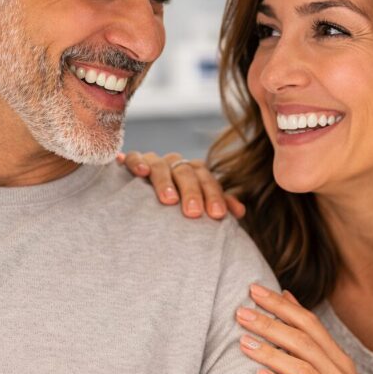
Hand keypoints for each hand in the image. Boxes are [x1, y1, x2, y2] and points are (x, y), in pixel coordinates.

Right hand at [116, 151, 244, 219]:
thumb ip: (218, 206)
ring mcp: (154, 162)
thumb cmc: (177, 209)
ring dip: (165, 182)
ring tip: (168, 200)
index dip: (214, 195)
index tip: (218, 215)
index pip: (207, 180)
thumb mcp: (197, 206)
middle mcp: (176, 164)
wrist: (142, 202)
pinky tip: (141, 172)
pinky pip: (134, 158)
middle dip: (192, 192)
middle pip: (187, 173)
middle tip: (193, 213)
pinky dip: (137, 162)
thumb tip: (240, 212)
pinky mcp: (132, 162)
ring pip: (161, 166)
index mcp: (194, 173)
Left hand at [236, 284, 372, 373]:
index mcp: (339, 359)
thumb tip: (287, 297)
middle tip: (241, 313)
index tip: (253, 290)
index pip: (309, 324)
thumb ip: (310, 338)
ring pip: (303, 370)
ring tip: (244, 343)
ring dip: (272, 354)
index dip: (282, 306)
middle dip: (271, 324)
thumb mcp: (333, 370)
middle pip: (303, 342)